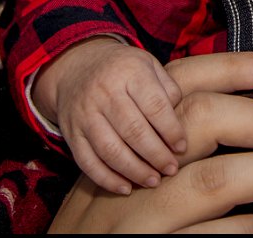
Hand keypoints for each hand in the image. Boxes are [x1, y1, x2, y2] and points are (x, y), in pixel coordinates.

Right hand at [36, 39, 186, 193]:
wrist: (75, 67)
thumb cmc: (122, 69)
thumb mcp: (148, 64)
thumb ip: (167, 88)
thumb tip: (180, 122)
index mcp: (129, 71)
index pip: (155, 106)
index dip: (171, 130)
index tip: (181, 147)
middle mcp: (104, 91)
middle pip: (133, 130)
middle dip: (156, 155)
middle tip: (171, 169)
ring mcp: (84, 113)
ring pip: (110, 150)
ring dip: (134, 171)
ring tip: (153, 181)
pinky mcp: (71, 132)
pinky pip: (87, 162)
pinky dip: (106, 179)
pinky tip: (126, 188)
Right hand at [49, 53, 252, 233]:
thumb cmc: (106, 221)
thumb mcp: (132, 174)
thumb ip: (178, 146)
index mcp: (129, 134)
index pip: (184, 83)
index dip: (236, 67)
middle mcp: (132, 167)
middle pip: (203, 121)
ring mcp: (137, 214)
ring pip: (213, 181)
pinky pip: (209, 237)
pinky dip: (250, 228)